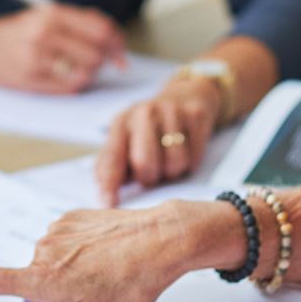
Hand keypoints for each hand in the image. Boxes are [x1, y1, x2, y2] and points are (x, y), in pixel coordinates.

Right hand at [0, 5, 126, 92]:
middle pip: (97, 52)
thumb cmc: (14, 33)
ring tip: (76, 68)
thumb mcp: (42, 15)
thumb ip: (75, 21)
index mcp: (51, 13)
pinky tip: (65, 78)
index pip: (100, 28)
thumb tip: (111, 35)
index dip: (117, 42)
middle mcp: (45, 33)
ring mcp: (38, 57)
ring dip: (89, 73)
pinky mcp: (32, 79)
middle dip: (104, 60)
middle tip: (101, 63)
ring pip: (86, 71)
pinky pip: (70, 87)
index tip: (120, 52)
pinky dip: (75, 84)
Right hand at [0, 200, 229, 301]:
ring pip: (50, 263)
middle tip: (95, 294)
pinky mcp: (71, 216)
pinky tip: (107, 254)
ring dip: (71, 272)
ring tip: (108, 272)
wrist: (164, 238)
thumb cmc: (134, 281)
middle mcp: (44, 251)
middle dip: (53, 293)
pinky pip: (65, 243)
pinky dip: (80, 253)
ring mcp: (57, 230)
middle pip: (32, 282)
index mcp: (46, 279)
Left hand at [96, 77, 220, 205]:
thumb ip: (111, 167)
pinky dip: (191, 164)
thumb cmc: (149, 130)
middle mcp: (144, 112)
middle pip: (144, 163)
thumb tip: (104, 198)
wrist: (185, 97)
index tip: (110, 204)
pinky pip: (194, 158)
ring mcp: (171, 111)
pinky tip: (185, 151)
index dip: (109, 185)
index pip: (112, 158)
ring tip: (168, 161)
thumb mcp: (125, 141)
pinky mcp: (196, 114)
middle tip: (151, 175)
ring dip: (172, 173)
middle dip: (149, 178)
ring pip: (174, 164)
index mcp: (121, 122)